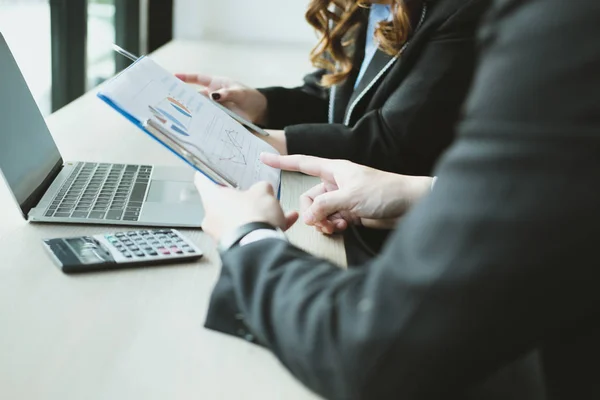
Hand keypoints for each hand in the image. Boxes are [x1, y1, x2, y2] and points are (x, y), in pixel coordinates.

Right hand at [176, 73, 268, 124]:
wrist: (260, 112)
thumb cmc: (250, 97)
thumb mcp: (240, 94)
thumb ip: (228, 94)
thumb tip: (213, 96)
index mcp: (216, 84)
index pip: (198, 79)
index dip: (185, 77)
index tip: (173, 77)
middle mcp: (213, 96)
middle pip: (196, 96)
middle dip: (185, 98)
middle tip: (172, 102)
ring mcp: (215, 108)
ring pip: (200, 109)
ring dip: (193, 112)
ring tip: (181, 117)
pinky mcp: (218, 119)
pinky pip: (208, 120)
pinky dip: (202, 123)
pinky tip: (196, 127)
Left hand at [194, 173, 298, 241]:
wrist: (259, 248)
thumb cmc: (252, 219)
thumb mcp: (263, 191)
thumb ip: (262, 187)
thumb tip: (264, 190)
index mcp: (212, 199)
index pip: (203, 180)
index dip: (209, 173)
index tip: (211, 171)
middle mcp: (212, 218)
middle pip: (224, 203)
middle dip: (242, 200)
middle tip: (254, 195)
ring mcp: (221, 235)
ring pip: (239, 220)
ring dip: (256, 215)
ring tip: (275, 211)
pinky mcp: (234, 248)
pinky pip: (248, 234)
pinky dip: (262, 229)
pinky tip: (282, 223)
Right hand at [261, 154, 432, 233]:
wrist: (410, 205)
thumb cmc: (384, 191)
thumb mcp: (350, 196)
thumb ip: (324, 205)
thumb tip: (306, 216)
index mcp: (334, 170)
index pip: (303, 163)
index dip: (283, 161)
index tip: (264, 158)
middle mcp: (336, 183)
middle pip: (309, 197)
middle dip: (312, 212)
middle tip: (324, 223)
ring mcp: (342, 198)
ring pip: (319, 212)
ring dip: (324, 222)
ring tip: (337, 227)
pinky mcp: (350, 212)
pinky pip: (331, 220)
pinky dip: (333, 226)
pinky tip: (344, 228)